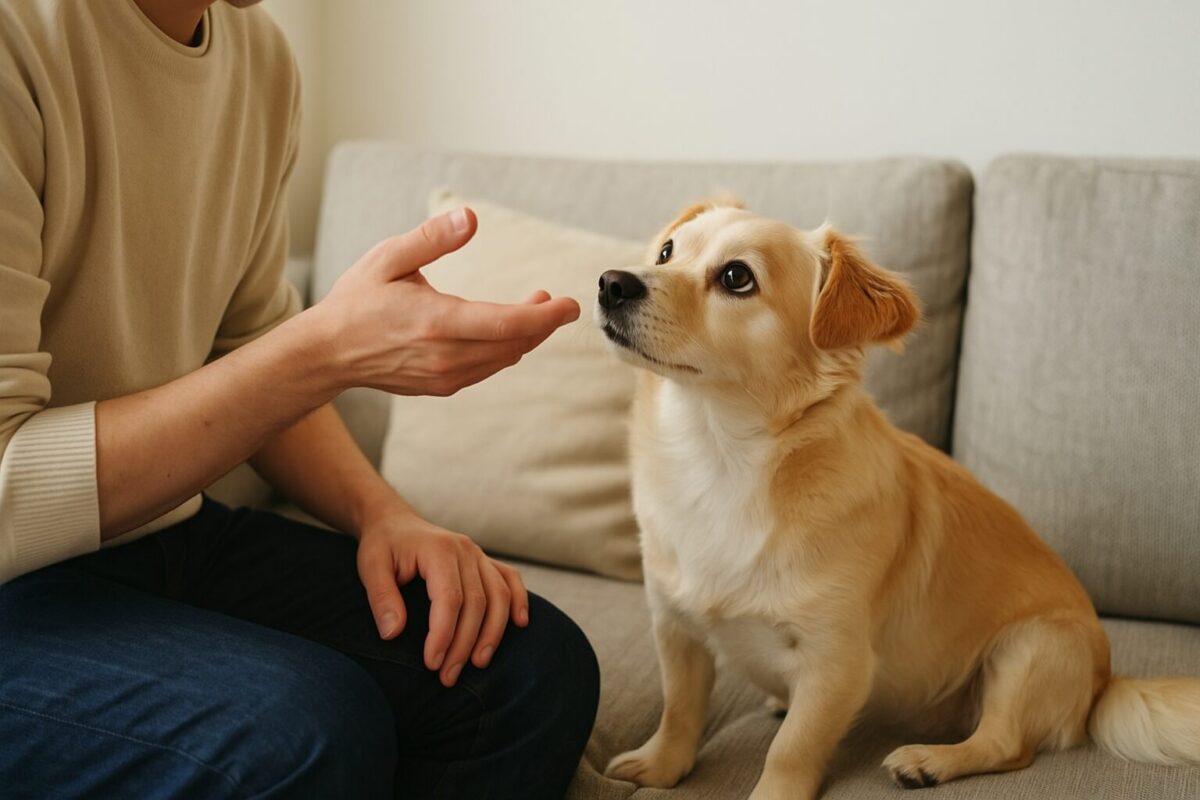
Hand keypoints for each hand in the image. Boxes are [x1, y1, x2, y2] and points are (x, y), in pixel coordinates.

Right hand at [310, 207, 579, 396]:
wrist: (328, 353)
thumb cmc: (357, 301)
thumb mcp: (389, 257)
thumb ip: (432, 238)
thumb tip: (471, 218)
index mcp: (437, 321)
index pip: (508, 324)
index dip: (545, 316)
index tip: (570, 305)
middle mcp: (446, 356)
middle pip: (515, 345)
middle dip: (542, 323)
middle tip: (555, 302)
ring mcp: (444, 377)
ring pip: (504, 359)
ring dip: (526, 337)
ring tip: (535, 309)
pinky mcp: (441, 386)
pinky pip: (486, 369)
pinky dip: (504, 350)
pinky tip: (505, 332)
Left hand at [356, 506, 528, 686]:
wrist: (394, 522)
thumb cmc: (382, 546)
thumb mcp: (371, 567)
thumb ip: (382, 598)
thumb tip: (393, 634)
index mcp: (438, 549)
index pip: (450, 597)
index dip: (444, 633)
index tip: (432, 663)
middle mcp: (464, 549)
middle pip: (477, 602)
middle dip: (465, 644)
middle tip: (448, 677)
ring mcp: (478, 554)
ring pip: (499, 595)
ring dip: (493, 633)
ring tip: (479, 663)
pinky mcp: (484, 560)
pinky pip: (510, 579)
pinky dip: (518, 601)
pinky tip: (520, 624)